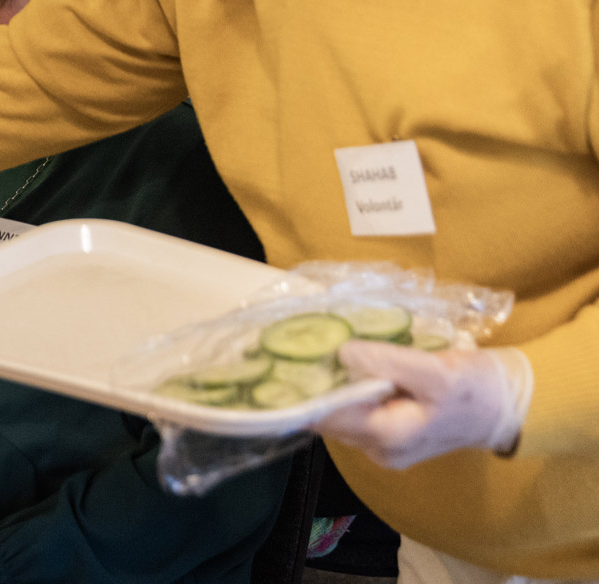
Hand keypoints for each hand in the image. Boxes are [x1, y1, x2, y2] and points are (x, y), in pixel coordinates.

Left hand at [314, 342, 529, 469]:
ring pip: (341, 413)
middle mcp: (378, 449)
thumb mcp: (435, 369)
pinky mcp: (391, 434)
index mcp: (387, 436)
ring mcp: (384, 445)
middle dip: (315, 383)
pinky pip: (358, 410)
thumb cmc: (477, 389)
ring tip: (321, 349)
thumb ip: (387, 362)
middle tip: (300, 345)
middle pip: (328, 416)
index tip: (283, 358)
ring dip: (332, 384)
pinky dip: (350, 389)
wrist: (512, 406)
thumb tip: (342, 352)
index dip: (302, 388)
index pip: (324, 416)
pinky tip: (350, 364)